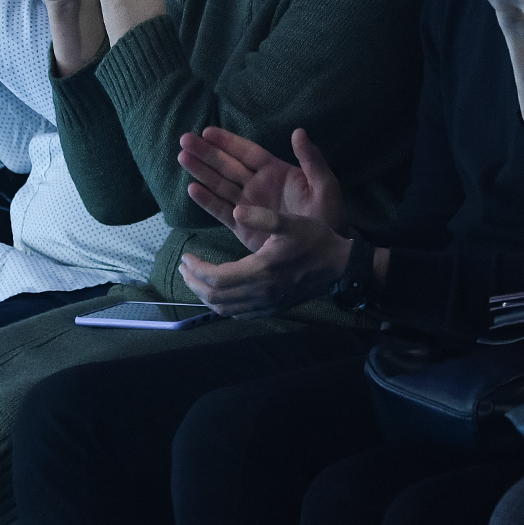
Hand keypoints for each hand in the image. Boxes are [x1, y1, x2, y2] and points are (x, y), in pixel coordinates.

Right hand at [178, 126, 348, 239]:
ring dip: (201, 172)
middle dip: (206, 153)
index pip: (247, 152)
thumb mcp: (325, 186)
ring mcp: (249, 206)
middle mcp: (258, 186)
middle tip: (184, 140)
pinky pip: (221, 211)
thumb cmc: (329, 216)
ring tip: (182, 158)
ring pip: (220, 184)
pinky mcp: (243, 226)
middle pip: (227, 165)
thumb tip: (299, 131)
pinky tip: (192, 189)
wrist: (327, 252)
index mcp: (276, 172)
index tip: (207, 131)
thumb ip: (312, 160)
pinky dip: (207, 201)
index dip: (227, 141)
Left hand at [178, 209, 353, 318]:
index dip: (197, 269)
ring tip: (195, 279)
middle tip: (184, 267)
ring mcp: (266, 306)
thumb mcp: (289, 222)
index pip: (217, 278)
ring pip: (225, 309)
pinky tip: (219, 293)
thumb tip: (236, 210)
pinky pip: (239, 314)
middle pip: (216, 297)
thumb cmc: (314, 240)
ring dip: (205, 296)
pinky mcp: (272, 310)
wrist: (339, 266)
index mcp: (261, 271)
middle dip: (194, 283)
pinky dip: (223, 305)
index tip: (187, 255)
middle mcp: (260, 294)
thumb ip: (262, 217)